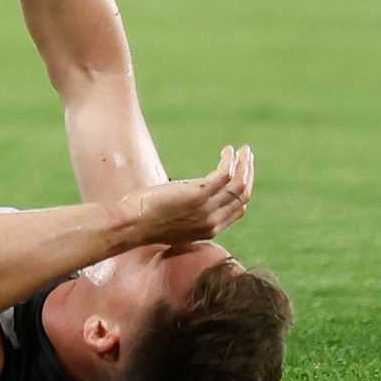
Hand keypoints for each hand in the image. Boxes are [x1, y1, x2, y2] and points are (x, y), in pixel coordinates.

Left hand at [119, 146, 255, 247]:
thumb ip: (191, 215)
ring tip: (243, 150)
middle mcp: (214, 222)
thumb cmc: (145, 222)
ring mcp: (207, 209)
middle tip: (248, 157)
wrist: (131, 225)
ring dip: (244, 164)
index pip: (239, 209)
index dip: (244, 191)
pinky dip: (230, 160)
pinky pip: (224, 174)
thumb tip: (192, 199)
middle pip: (243, 195)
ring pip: (239, 185)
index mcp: (210, 230)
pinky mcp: (198, 195)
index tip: (242, 174)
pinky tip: (227, 150)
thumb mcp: (177, 223)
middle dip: (249, 174)